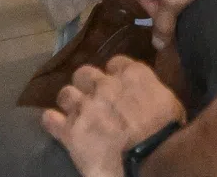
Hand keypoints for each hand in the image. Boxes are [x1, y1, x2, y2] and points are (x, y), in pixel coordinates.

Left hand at [41, 57, 184, 176]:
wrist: (150, 154)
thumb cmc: (166, 128)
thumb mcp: (165, 99)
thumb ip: (148, 89)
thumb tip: (145, 93)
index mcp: (131, 74)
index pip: (114, 62)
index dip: (113, 73)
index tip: (116, 84)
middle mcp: (104, 85)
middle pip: (84, 73)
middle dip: (86, 83)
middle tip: (92, 96)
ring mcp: (85, 106)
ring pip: (65, 93)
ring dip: (69, 101)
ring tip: (73, 111)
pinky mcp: (70, 131)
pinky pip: (49, 119)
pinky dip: (51, 120)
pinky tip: (54, 123)